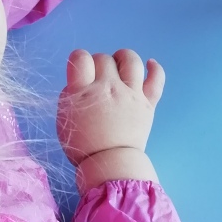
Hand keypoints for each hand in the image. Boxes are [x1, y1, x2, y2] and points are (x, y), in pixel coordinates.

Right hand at [57, 49, 164, 189]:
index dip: (79, 59)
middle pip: (104, 59)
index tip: (80, 69)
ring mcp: (131, 94)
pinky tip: (150, 64)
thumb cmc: (82, 145)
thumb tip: (81, 82)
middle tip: (97, 76)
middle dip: (98, 63)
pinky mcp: (148, 103)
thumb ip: (71, 95)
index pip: (80, 58)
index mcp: (83, 92)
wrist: (110, 164)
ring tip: (119, 63)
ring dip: (123, 58)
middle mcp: (109, 88)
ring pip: (131, 60)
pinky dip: (155, 68)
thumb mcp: (64, 118)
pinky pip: (156, 79)